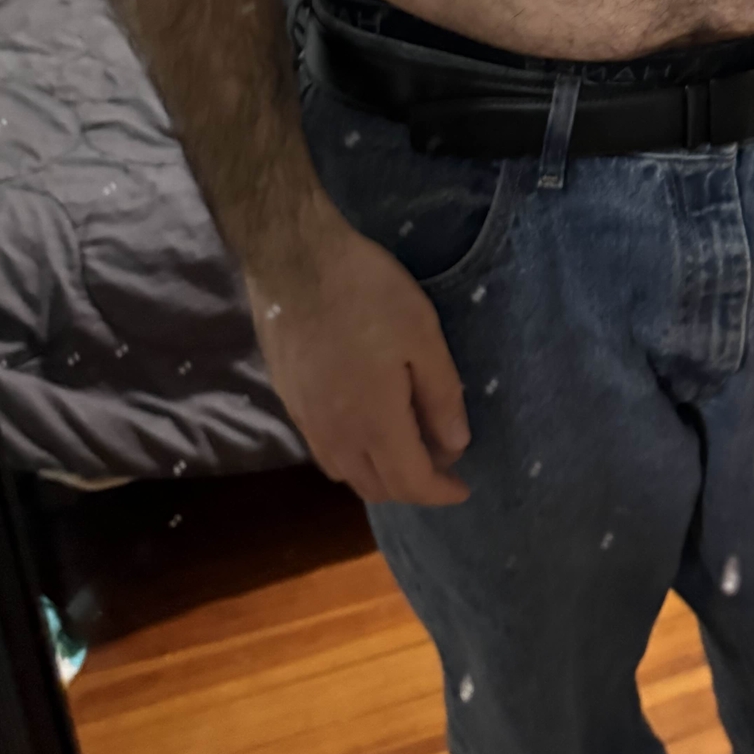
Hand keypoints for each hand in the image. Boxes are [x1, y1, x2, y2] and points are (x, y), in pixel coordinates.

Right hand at [245, 204, 471, 508]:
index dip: (441, 492)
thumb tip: (456, 444)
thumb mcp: (422, 334)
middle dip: (413, 487)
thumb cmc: (367, 292)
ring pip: (347, 474)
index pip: (411, 483)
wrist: (293, 261)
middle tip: (441, 460)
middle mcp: (336, 435)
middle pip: (376, 488)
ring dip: (380, 475)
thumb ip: (441, 395)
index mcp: (375, 422)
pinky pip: (325, 451)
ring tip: (407, 446)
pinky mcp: (289, 402)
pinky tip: (367, 426)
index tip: (463, 487)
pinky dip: (353, 457)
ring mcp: (306, 421)